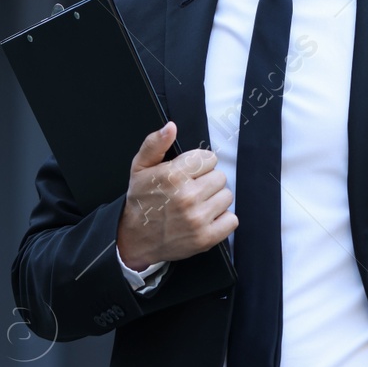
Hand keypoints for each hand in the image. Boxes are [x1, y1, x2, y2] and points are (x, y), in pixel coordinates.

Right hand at [116, 121, 237, 268]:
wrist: (135, 239)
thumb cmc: (141, 201)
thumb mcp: (139, 168)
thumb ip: (154, 144)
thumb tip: (171, 127)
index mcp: (173, 176)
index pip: (209, 158)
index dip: (199, 165)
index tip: (189, 174)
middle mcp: (187, 196)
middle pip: (220, 177)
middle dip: (207, 181)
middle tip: (192, 191)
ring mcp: (198, 219)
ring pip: (227, 196)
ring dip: (214, 200)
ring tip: (197, 205)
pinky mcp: (206, 238)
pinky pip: (232, 219)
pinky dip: (222, 220)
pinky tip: (205, 219)